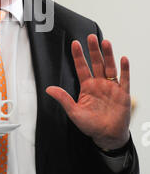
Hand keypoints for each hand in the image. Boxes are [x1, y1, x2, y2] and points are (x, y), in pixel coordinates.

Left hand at [46, 34, 130, 150]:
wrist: (107, 136)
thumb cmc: (91, 125)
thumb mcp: (74, 112)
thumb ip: (63, 99)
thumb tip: (49, 89)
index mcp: (87, 87)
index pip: (81, 67)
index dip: (78, 55)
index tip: (74, 43)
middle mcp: (99, 84)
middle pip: (96, 63)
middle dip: (93, 50)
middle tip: (90, 37)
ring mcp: (112, 87)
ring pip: (110, 67)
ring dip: (108, 55)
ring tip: (105, 42)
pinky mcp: (123, 94)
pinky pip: (125, 79)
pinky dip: (124, 69)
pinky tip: (123, 59)